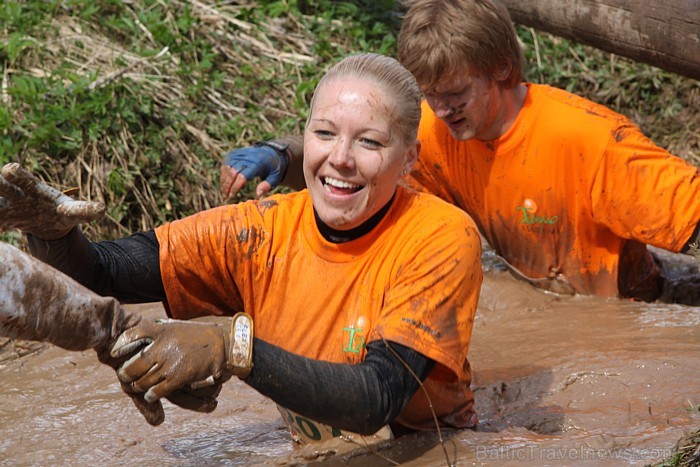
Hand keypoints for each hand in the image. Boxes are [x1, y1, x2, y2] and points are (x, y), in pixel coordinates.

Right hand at [0, 163, 104, 238]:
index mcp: (33, 189)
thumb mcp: (73, 212)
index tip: (11, 170)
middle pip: (1, 186)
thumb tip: (103, 209)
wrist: (48, 221)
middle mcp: (16, 195)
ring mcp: (6, 206)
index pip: (22, 178)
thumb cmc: (61, 212)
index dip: (16, 175)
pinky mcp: (3, 219)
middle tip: (0, 179)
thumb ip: (85, 210)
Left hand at [111, 315, 252, 404]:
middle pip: (132, 365)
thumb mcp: (176, 327)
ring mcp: (170, 363)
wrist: (223, 346)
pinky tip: (151, 394)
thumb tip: (138, 330)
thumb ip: (158, 330)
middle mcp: (163, 347)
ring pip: (142, 381)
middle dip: (126, 373)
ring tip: (137, 386)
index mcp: (162, 331)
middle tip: (124, 376)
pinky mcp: (179, 377)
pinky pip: (156, 391)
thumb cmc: (198, 336)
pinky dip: (151, 394)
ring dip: (137, 386)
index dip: (120, 345)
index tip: (113, 353)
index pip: (132, 335)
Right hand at [220, 143, 287, 199]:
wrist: (270, 153)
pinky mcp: (234, 153)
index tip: (232, 196)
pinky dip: (223, 174)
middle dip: (227, 186)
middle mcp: (246, 157)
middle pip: (232, 172)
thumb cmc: (272, 169)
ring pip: (226, 168)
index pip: (242, 176)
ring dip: (223, 181)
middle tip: (226, 196)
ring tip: (224, 192)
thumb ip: (267, 186)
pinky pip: (225, 164)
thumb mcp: (275, 178)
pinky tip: (225, 183)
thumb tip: (258, 194)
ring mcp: (239, 154)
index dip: (235, 187)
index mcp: (257, 164)